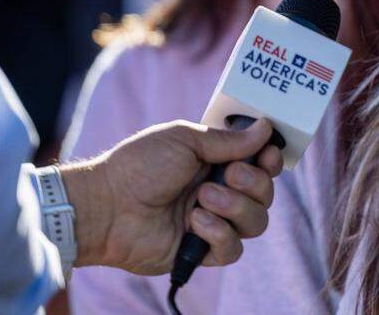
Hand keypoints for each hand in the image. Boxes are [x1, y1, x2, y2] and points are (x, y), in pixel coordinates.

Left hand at [60, 118, 283, 274]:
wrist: (107, 204)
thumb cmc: (140, 165)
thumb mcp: (186, 140)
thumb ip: (228, 140)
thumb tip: (265, 127)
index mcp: (217, 163)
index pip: (262, 164)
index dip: (271, 160)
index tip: (267, 153)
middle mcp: (221, 192)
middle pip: (266, 193)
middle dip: (254, 183)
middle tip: (227, 175)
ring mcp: (213, 222)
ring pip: (256, 222)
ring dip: (236, 207)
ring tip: (202, 199)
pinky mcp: (203, 251)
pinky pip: (234, 249)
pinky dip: (220, 234)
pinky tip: (195, 222)